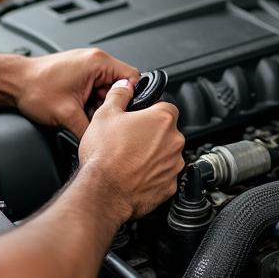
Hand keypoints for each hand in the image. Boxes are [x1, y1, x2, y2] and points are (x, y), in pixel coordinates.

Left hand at [14, 48, 138, 137]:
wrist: (13, 82)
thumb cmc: (34, 88)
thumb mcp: (67, 114)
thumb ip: (91, 129)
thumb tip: (101, 142)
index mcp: (98, 62)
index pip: (133, 78)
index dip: (131, 98)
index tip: (123, 113)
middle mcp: (95, 61)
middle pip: (120, 87)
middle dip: (111, 106)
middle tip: (99, 119)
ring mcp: (87, 68)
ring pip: (107, 92)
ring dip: (100, 106)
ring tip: (84, 115)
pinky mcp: (80, 75)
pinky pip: (96, 91)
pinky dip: (91, 104)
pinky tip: (80, 112)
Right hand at [79, 79, 184, 220]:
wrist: (104, 191)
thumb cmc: (104, 155)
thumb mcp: (105, 114)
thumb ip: (119, 94)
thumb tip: (125, 86)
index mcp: (162, 119)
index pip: (165, 106)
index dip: (149, 111)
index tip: (138, 118)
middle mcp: (174, 142)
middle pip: (166, 132)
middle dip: (151, 134)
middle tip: (129, 139)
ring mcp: (173, 166)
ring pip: (166, 154)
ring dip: (152, 155)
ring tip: (129, 158)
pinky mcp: (169, 187)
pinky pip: (163, 176)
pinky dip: (152, 176)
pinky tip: (134, 175)